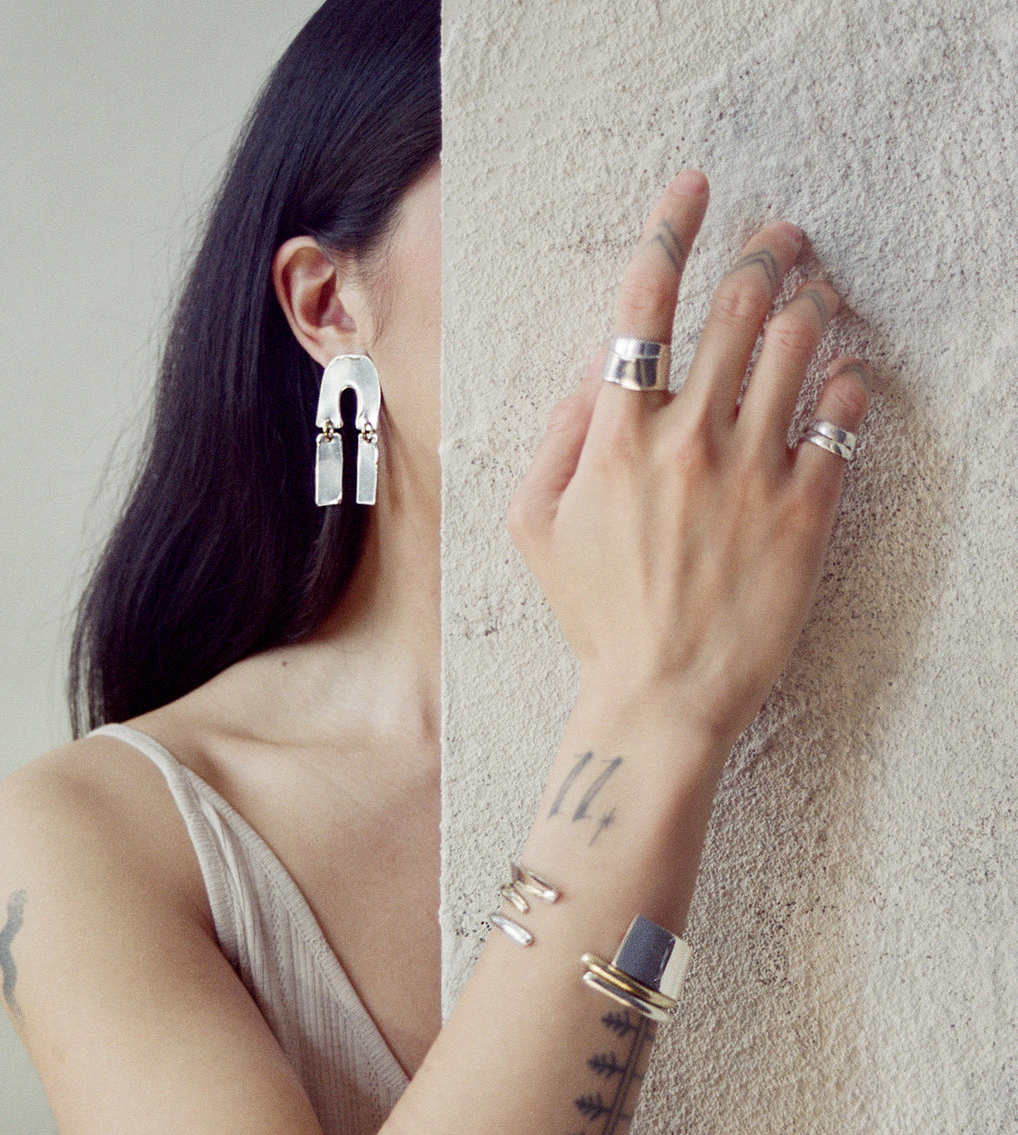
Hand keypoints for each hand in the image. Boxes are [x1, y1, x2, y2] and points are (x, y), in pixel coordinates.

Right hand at [509, 170, 872, 755]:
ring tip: (818, 292)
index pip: (645, 302)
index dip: (671, 226)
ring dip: (811, 302)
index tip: (694, 187)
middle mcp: (690, 438)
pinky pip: (841, 422)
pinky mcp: (806, 511)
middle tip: (784, 237)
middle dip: (765, 252)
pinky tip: (845, 376)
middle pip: (737, 307)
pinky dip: (847, 384)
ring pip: (797, 348)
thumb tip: (589, 378)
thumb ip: (554, 442)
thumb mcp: (536, 531)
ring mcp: (753, 472)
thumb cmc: (596, 618)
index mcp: (619, 435)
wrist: (663, 697)